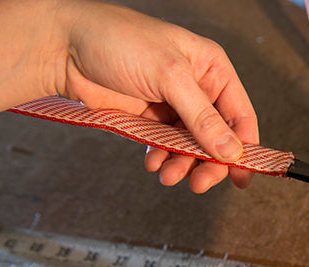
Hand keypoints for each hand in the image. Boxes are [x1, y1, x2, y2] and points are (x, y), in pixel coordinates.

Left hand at [56, 1, 258, 192]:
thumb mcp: (169, 77)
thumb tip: (232, 152)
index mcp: (211, 68)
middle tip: (199, 183)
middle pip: (218, 137)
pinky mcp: (150, 119)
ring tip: (168, 175)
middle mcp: (197, 88)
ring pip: (192, 146)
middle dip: (209, 163)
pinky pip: (166, 147)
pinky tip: (151, 163)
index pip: (240, 115)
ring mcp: (173, 104)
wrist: (63, 46)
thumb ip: (203, 117)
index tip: (241, 177)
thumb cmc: (118, 41)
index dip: (245, 148)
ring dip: (183, 165)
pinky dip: (162, 159)